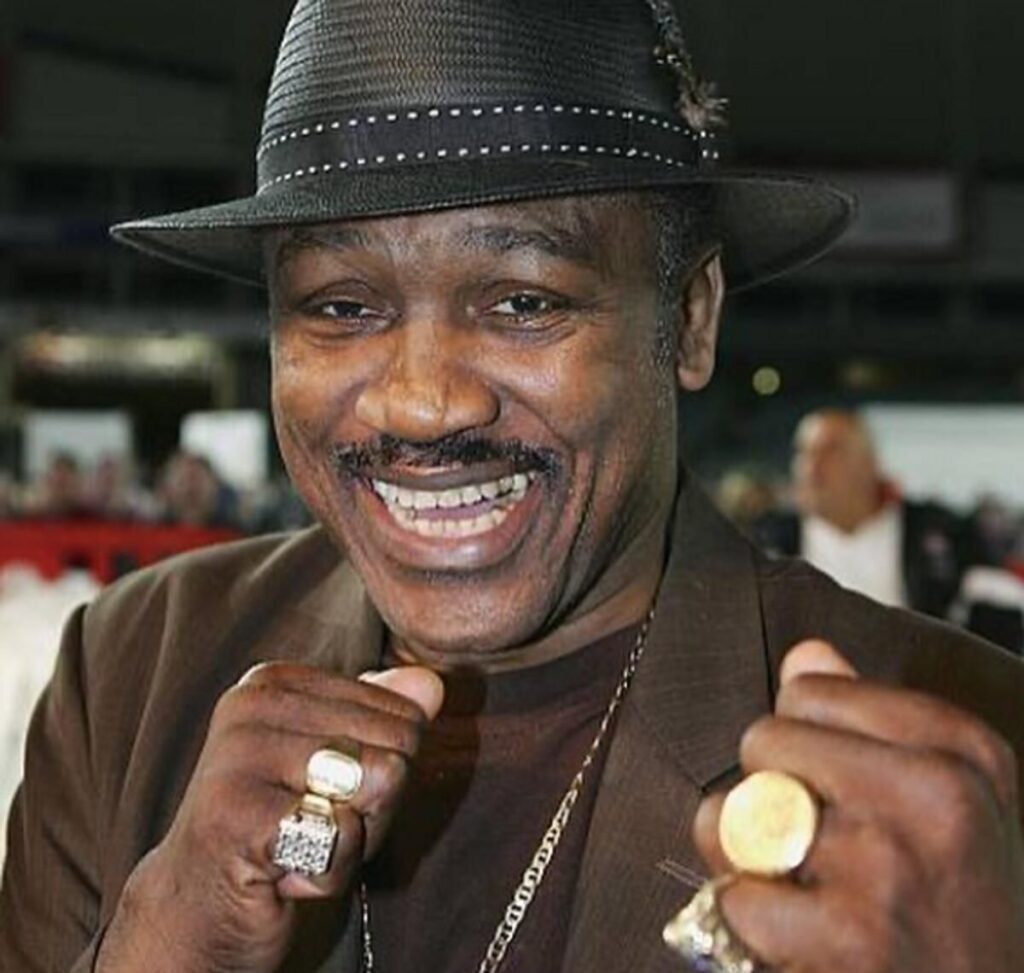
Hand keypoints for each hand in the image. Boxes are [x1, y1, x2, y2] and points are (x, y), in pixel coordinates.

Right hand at [96, 663, 443, 972]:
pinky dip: (329, 872)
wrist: (195, 912)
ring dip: (354, 840)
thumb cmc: (279, 832)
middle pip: (395, 748)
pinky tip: (283, 874)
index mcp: (276, 681)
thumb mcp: (342, 767)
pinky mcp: (234, 813)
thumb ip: (385, 718)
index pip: (403, 715)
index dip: (384, 772)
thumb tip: (432, 683)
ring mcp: (237, 754)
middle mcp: (251, 703)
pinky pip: (342, 834)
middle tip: (313, 829)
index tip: (324, 796)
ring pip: (377, 783)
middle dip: (373, 808)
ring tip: (300, 845)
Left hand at [693, 639, 1023, 972]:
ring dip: (744, 854)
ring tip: (799, 887)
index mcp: (962, 750)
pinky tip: (801, 937)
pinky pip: (736, 895)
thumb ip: (871, 719)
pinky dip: (750, 920)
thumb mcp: (948, 800)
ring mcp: (890, 863)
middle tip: (813, 843)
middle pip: (765, 739)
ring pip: (735, 812)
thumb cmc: (959, 906)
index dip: (803, 739)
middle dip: (768, 791)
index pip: (809, 688)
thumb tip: (807, 652)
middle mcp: (937, 797)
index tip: (839, 789)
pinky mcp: (850, 935)